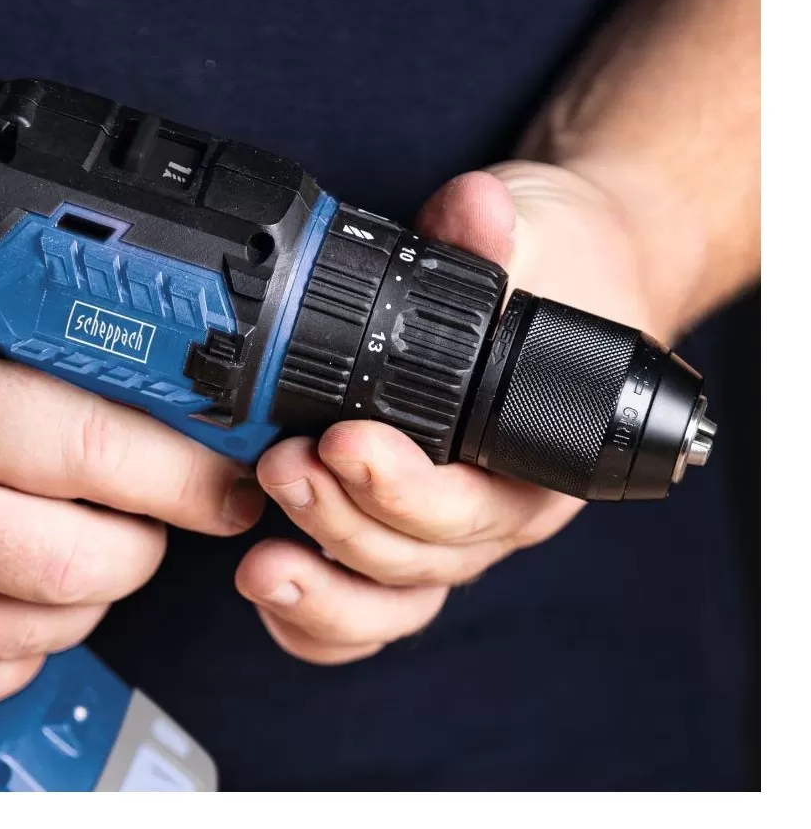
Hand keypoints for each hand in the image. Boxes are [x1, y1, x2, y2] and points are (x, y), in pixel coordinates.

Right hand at [0, 237, 263, 700]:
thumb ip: (3, 336)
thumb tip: (125, 360)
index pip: (101, 452)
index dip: (189, 477)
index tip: (228, 485)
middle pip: (81, 564)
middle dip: (146, 546)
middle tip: (153, 514)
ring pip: (36, 631)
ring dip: (91, 598)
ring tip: (88, 551)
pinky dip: (20, 649)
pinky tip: (19, 603)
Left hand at [236, 161, 669, 664]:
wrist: (568, 281)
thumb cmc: (558, 270)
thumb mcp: (537, 233)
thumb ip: (498, 233)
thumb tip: (475, 208)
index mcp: (539, 456)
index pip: (477, 502)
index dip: (406, 489)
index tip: (346, 442)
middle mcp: (496, 510)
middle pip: (422, 558)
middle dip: (343, 522)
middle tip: (282, 467)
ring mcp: (443, 532)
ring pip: (391, 598)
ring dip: (322, 588)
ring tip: (259, 563)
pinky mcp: (396, 534)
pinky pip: (364, 610)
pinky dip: (316, 621)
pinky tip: (269, 591)